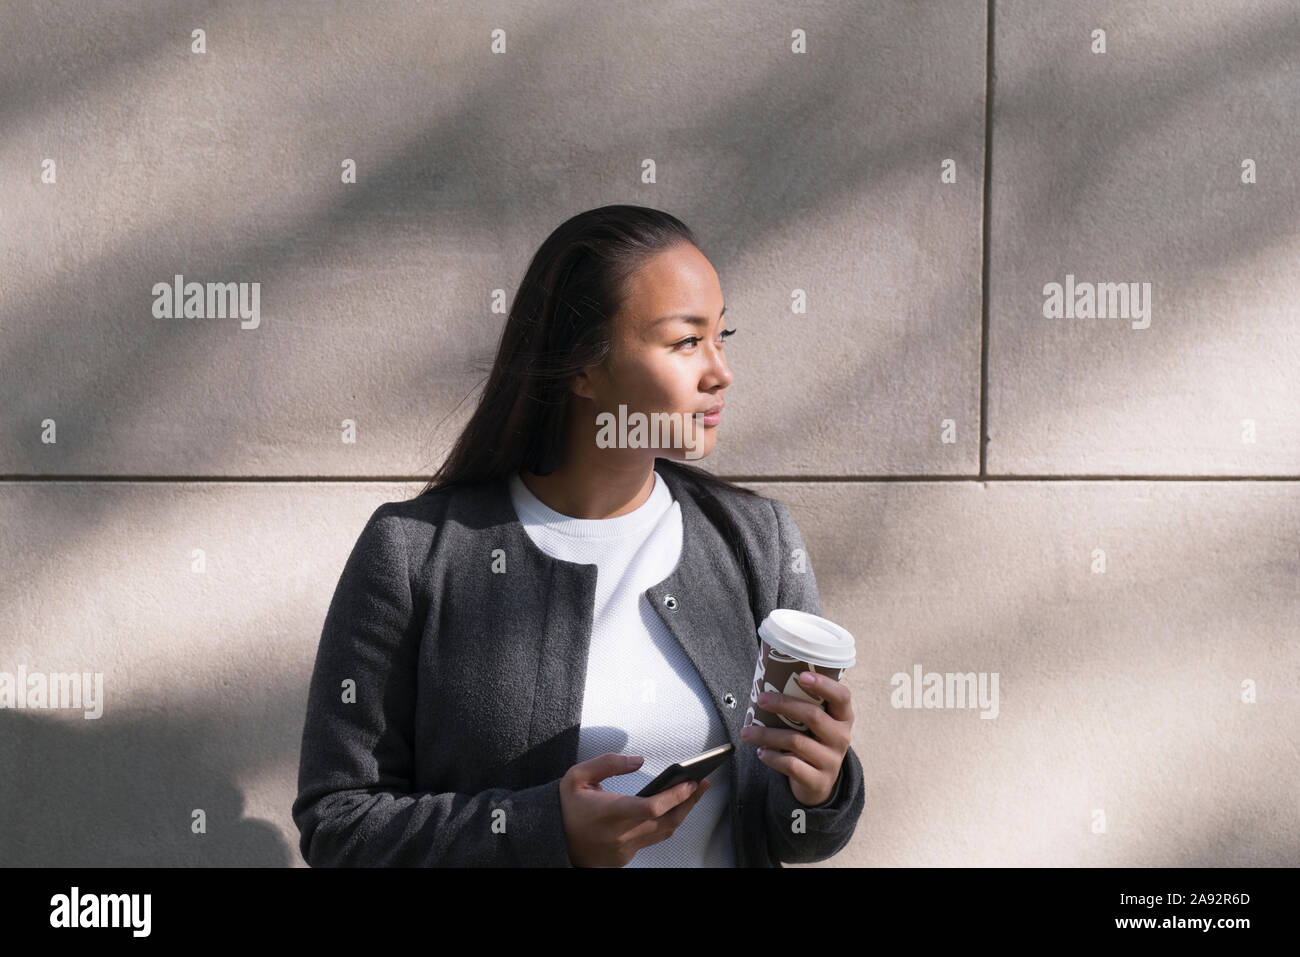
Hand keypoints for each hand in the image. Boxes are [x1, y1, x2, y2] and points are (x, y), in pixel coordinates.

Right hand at [559, 753, 711, 866]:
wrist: (553, 840)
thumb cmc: (566, 806)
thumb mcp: (578, 776)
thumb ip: (608, 763)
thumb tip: (638, 760)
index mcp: (608, 813)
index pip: (651, 808)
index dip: (675, 796)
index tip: (691, 782)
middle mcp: (620, 834)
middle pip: (666, 821)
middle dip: (688, 802)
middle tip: (702, 783)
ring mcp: (624, 849)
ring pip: (664, 832)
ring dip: (681, 813)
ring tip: (693, 793)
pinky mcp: (625, 857)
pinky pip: (652, 839)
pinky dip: (664, 824)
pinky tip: (671, 809)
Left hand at [740, 671, 853, 805]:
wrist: (817, 783)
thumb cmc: (811, 741)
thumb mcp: (815, 724)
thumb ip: (802, 705)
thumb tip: (766, 680)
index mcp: (843, 717)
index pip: (841, 696)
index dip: (824, 684)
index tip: (802, 676)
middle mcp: (842, 737)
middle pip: (813, 716)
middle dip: (783, 705)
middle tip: (761, 700)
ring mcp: (832, 761)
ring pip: (796, 741)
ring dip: (767, 734)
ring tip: (747, 732)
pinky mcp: (818, 781)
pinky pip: (792, 765)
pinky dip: (772, 757)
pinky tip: (761, 752)